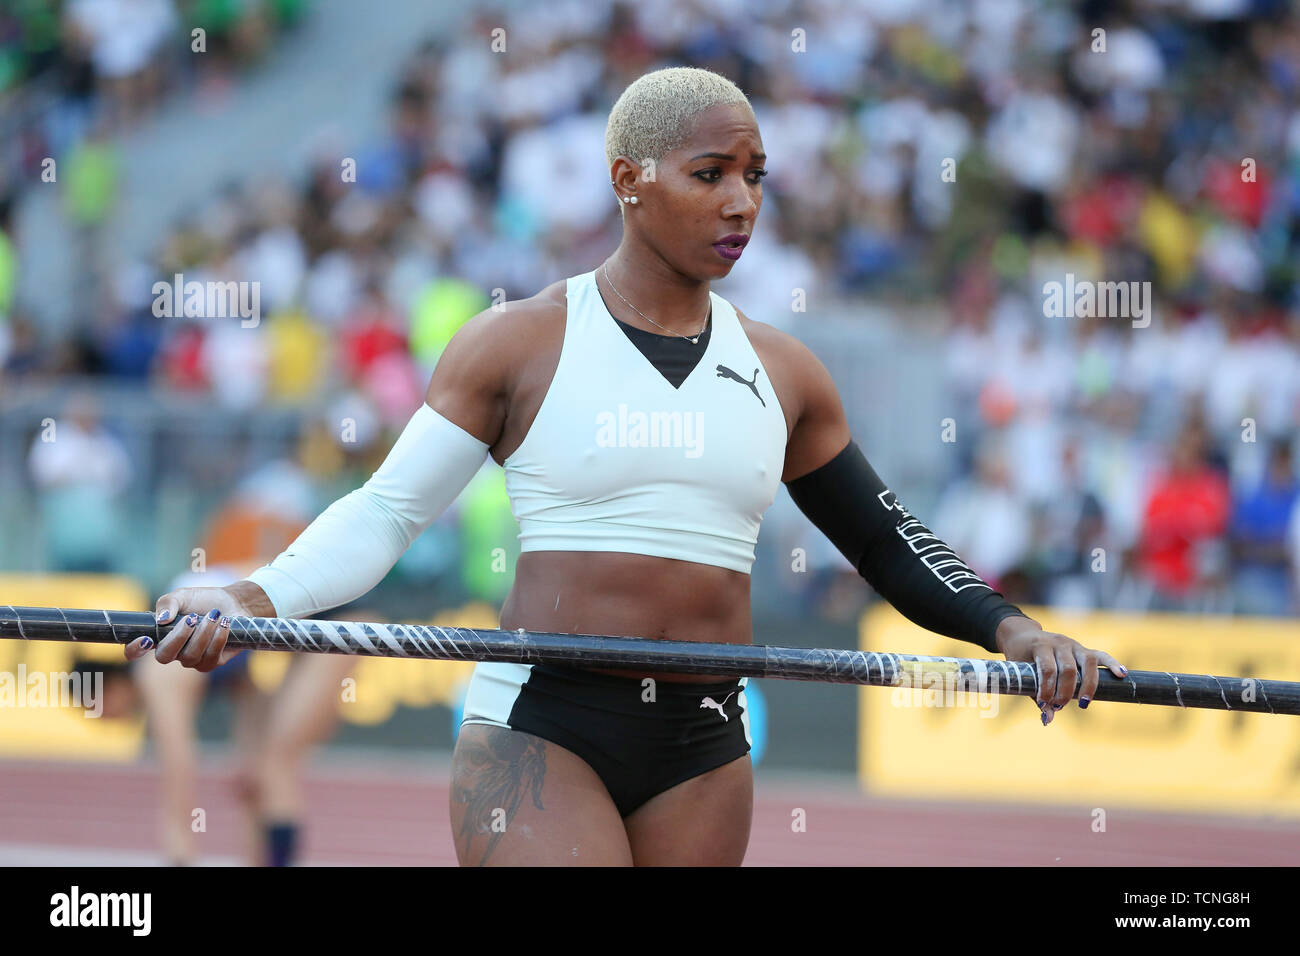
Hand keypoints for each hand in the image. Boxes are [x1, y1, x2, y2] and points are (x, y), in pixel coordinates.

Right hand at [124, 580, 273, 670]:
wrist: (233, 603)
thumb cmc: (203, 601)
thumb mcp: (183, 596)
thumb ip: (168, 603)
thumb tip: (161, 620)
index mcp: (158, 636)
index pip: (135, 651)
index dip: (134, 650)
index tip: (146, 639)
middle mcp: (172, 651)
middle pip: (164, 656)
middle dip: (178, 637)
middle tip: (192, 618)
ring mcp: (191, 660)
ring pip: (190, 657)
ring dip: (203, 634)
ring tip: (215, 616)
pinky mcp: (211, 662)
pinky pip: (210, 658)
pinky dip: (218, 639)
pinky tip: (225, 624)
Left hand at [994, 616, 1126, 724]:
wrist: (1022, 635)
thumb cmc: (1021, 657)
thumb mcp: (1022, 673)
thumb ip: (1036, 696)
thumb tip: (1048, 721)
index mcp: (1040, 646)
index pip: (1047, 669)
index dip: (1047, 690)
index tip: (1044, 705)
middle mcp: (1059, 643)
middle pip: (1068, 669)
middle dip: (1065, 692)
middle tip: (1059, 706)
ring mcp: (1073, 645)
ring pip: (1087, 663)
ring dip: (1088, 685)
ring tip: (1084, 703)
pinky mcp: (1084, 649)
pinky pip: (1101, 655)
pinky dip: (1112, 664)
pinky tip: (1122, 674)